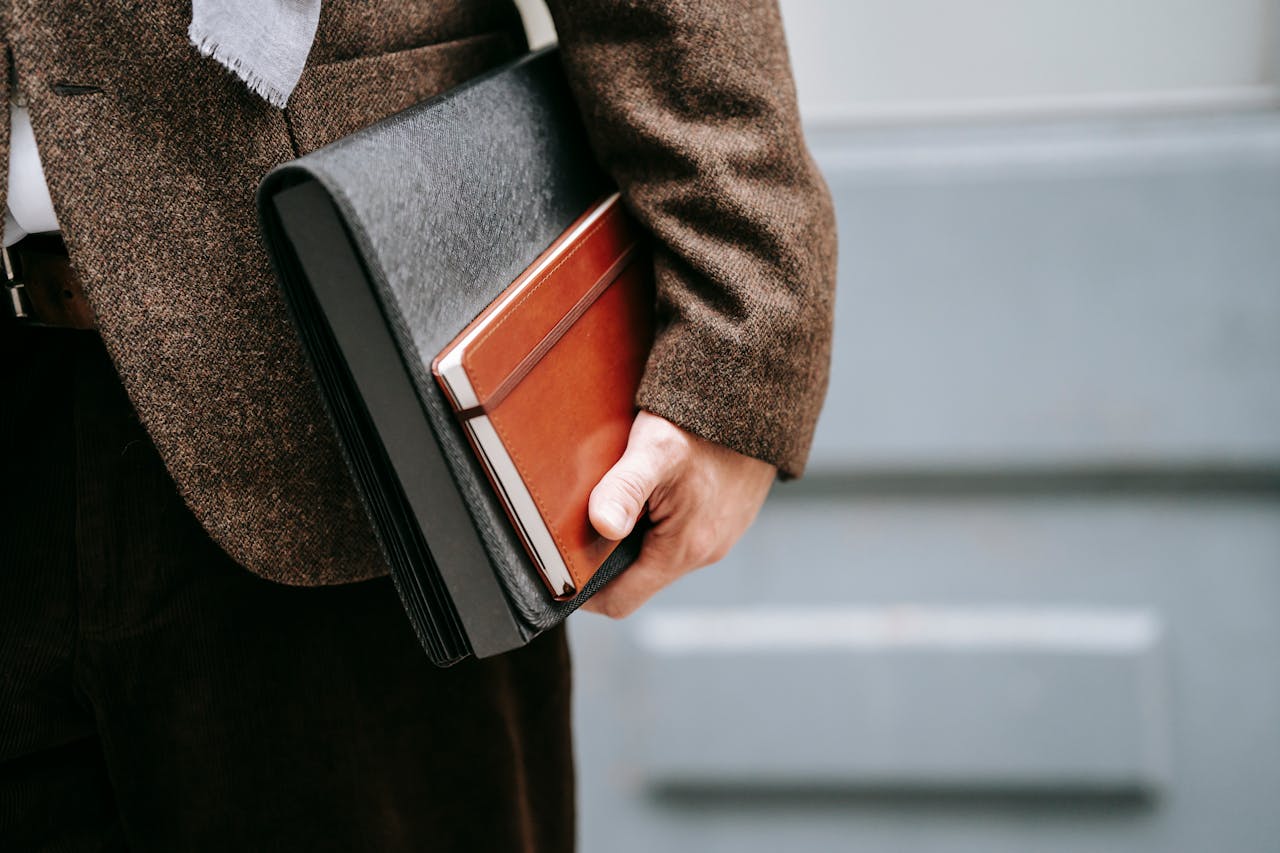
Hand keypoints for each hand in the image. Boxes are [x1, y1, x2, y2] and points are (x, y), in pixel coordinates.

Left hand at [583, 411, 775, 617]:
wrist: (756, 396)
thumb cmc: (701, 423)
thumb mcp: (653, 449)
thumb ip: (625, 489)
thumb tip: (603, 526)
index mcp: (685, 549)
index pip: (622, 600)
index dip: (587, 593)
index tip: (563, 571)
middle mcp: (706, 551)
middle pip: (640, 579)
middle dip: (608, 561)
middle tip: (579, 527)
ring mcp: (719, 536)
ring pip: (660, 555)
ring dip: (634, 538)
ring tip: (615, 502)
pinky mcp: (726, 518)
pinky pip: (681, 534)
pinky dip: (658, 521)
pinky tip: (650, 489)